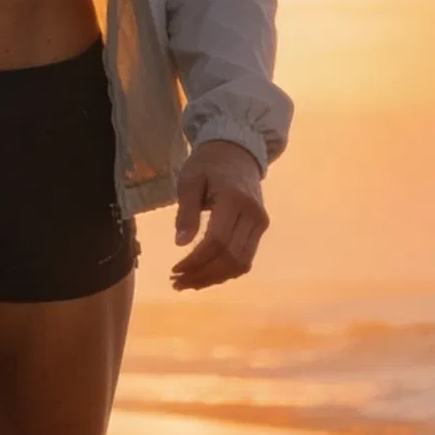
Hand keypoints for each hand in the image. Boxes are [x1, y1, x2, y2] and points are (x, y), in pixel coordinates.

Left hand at [171, 140, 268, 291]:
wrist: (237, 152)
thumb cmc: (208, 164)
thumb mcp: (190, 181)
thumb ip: (186, 211)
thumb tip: (180, 244)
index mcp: (234, 200)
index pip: (217, 240)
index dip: (196, 260)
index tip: (174, 270)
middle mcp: (253, 214)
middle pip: (230, 257)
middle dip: (202, 275)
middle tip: (177, 282)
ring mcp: (260, 223)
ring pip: (240, 263)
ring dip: (214, 278)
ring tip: (188, 283)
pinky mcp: (260, 228)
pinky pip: (245, 259)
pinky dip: (225, 272)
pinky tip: (205, 275)